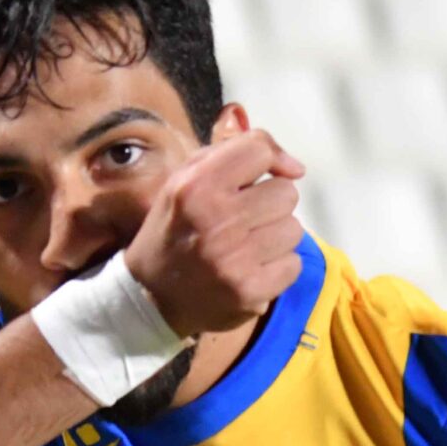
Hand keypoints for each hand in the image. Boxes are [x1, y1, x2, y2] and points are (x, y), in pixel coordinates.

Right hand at [123, 129, 305, 339]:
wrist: (150, 295)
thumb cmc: (176, 227)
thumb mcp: (186, 178)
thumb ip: (236, 153)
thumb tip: (296, 168)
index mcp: (195, 185)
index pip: (259, 150)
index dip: (268, 160)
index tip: (262, 177)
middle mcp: (216, 220)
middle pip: (287, 193)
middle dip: (270, 204)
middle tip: (245, 219)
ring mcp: (234, 260)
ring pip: (294, 230)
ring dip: (275, 237)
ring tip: (247, 246)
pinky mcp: (249, 291)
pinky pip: (293, 265)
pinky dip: (277, 268)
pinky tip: (251, 269)